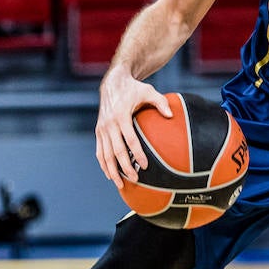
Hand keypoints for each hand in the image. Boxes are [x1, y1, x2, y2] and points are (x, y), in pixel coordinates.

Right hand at [96, 69, 172, 186]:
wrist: (113, 83)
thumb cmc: (134, 88)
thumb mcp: (148, 91)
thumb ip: (160, 102)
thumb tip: (171, 115)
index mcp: (121, 115)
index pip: (130, 139)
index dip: (137, 153)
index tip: (145, 165)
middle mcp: (109, 124)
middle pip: (117, 150)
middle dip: (125, 167)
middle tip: (135, 179)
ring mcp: (102, 128)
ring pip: (105, 154)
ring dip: (112, 170)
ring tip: (121, 184)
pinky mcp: (98, 131)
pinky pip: (99, 151)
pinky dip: (103, 164)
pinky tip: (109, 175)